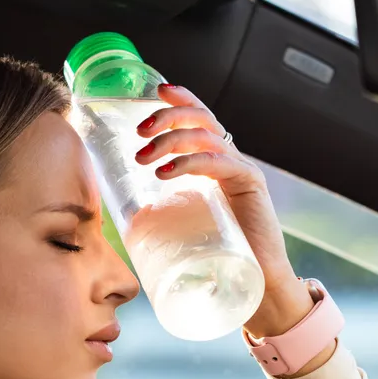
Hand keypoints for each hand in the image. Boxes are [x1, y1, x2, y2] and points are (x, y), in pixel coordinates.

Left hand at [134, 84, 317, 344]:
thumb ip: (162, 212)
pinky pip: (219, 162)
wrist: (256, 286)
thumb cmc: (217, 258)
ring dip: (170, 140)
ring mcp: (242, 171)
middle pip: (201, 119)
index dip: (180, 100)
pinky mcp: (250, 187)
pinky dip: (190, 162)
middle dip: (168, 117)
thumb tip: (121, 215)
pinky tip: (165, 171)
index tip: (155, 92)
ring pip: (206, 136)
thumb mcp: (184, 224)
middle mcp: (231, 160)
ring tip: (143, 156)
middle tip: (139, 131)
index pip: (200, 119)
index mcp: (216, 163)